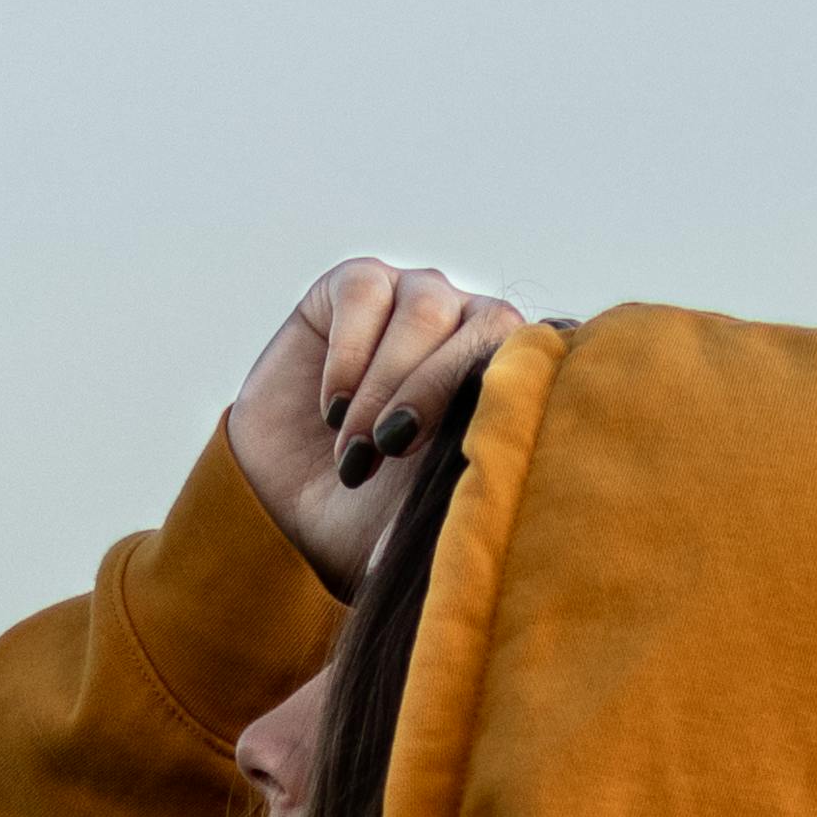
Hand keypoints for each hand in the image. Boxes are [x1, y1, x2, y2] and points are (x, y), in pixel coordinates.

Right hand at [226, 258, 521, 596]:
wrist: (287, 506)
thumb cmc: (370, 520)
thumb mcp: (427, 530)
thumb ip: (469, 514)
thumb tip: (505, 529)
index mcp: (506, 380)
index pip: (529, 364)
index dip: (498, 398)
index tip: (456, 453)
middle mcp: (469, 329)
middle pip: (483, 325)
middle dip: (435, 390)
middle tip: (391, 447)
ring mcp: (415, 299)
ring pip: (426, 305)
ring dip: (386, 380)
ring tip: (355, 447)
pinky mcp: (356, 285)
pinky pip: (365, 291)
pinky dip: (349, 351)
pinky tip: (333, 408)